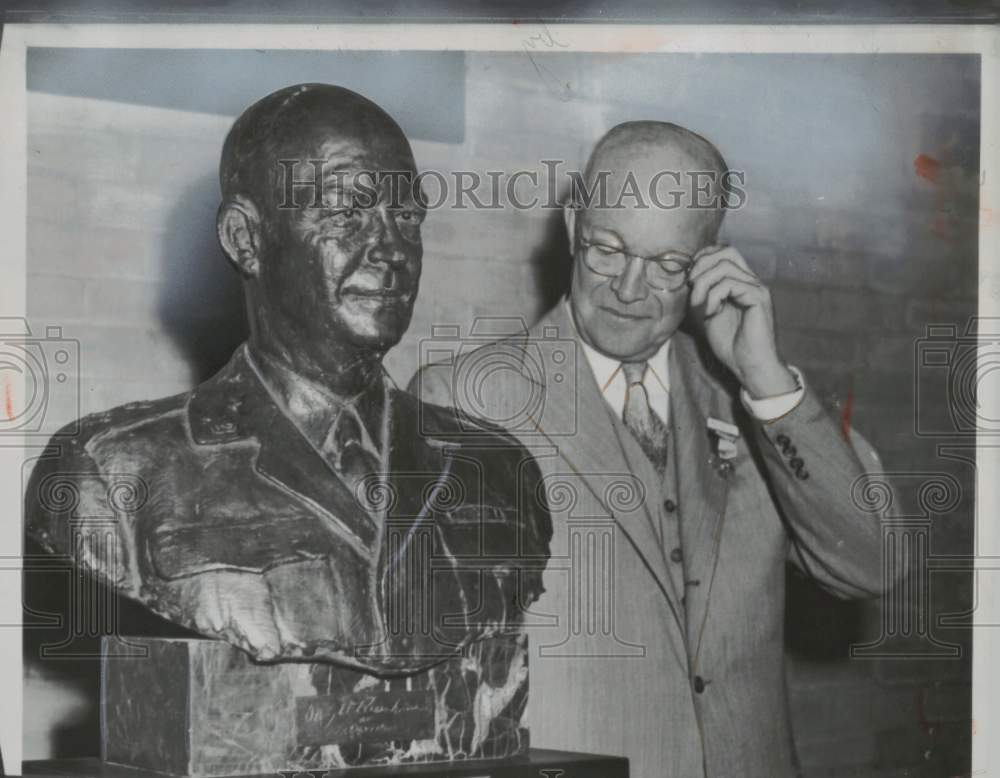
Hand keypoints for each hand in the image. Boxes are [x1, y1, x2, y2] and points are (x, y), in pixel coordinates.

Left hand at [687, 245, 796, 398]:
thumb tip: (686, 278)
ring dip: (704, 284)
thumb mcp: (707, 314)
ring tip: (699, 306)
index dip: (703, 257)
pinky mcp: (758, 298)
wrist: (749, 365)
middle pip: (727, 251)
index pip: (724, 251)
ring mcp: (756, 288)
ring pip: (725, 266)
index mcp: (740, 282)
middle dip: (702, 265)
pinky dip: (713, 296)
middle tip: (691, 287)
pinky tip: (710, 313)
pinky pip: (730, 284)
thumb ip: (701, 294)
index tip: (689, 277)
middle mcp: (751, 280)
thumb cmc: (730, 343)